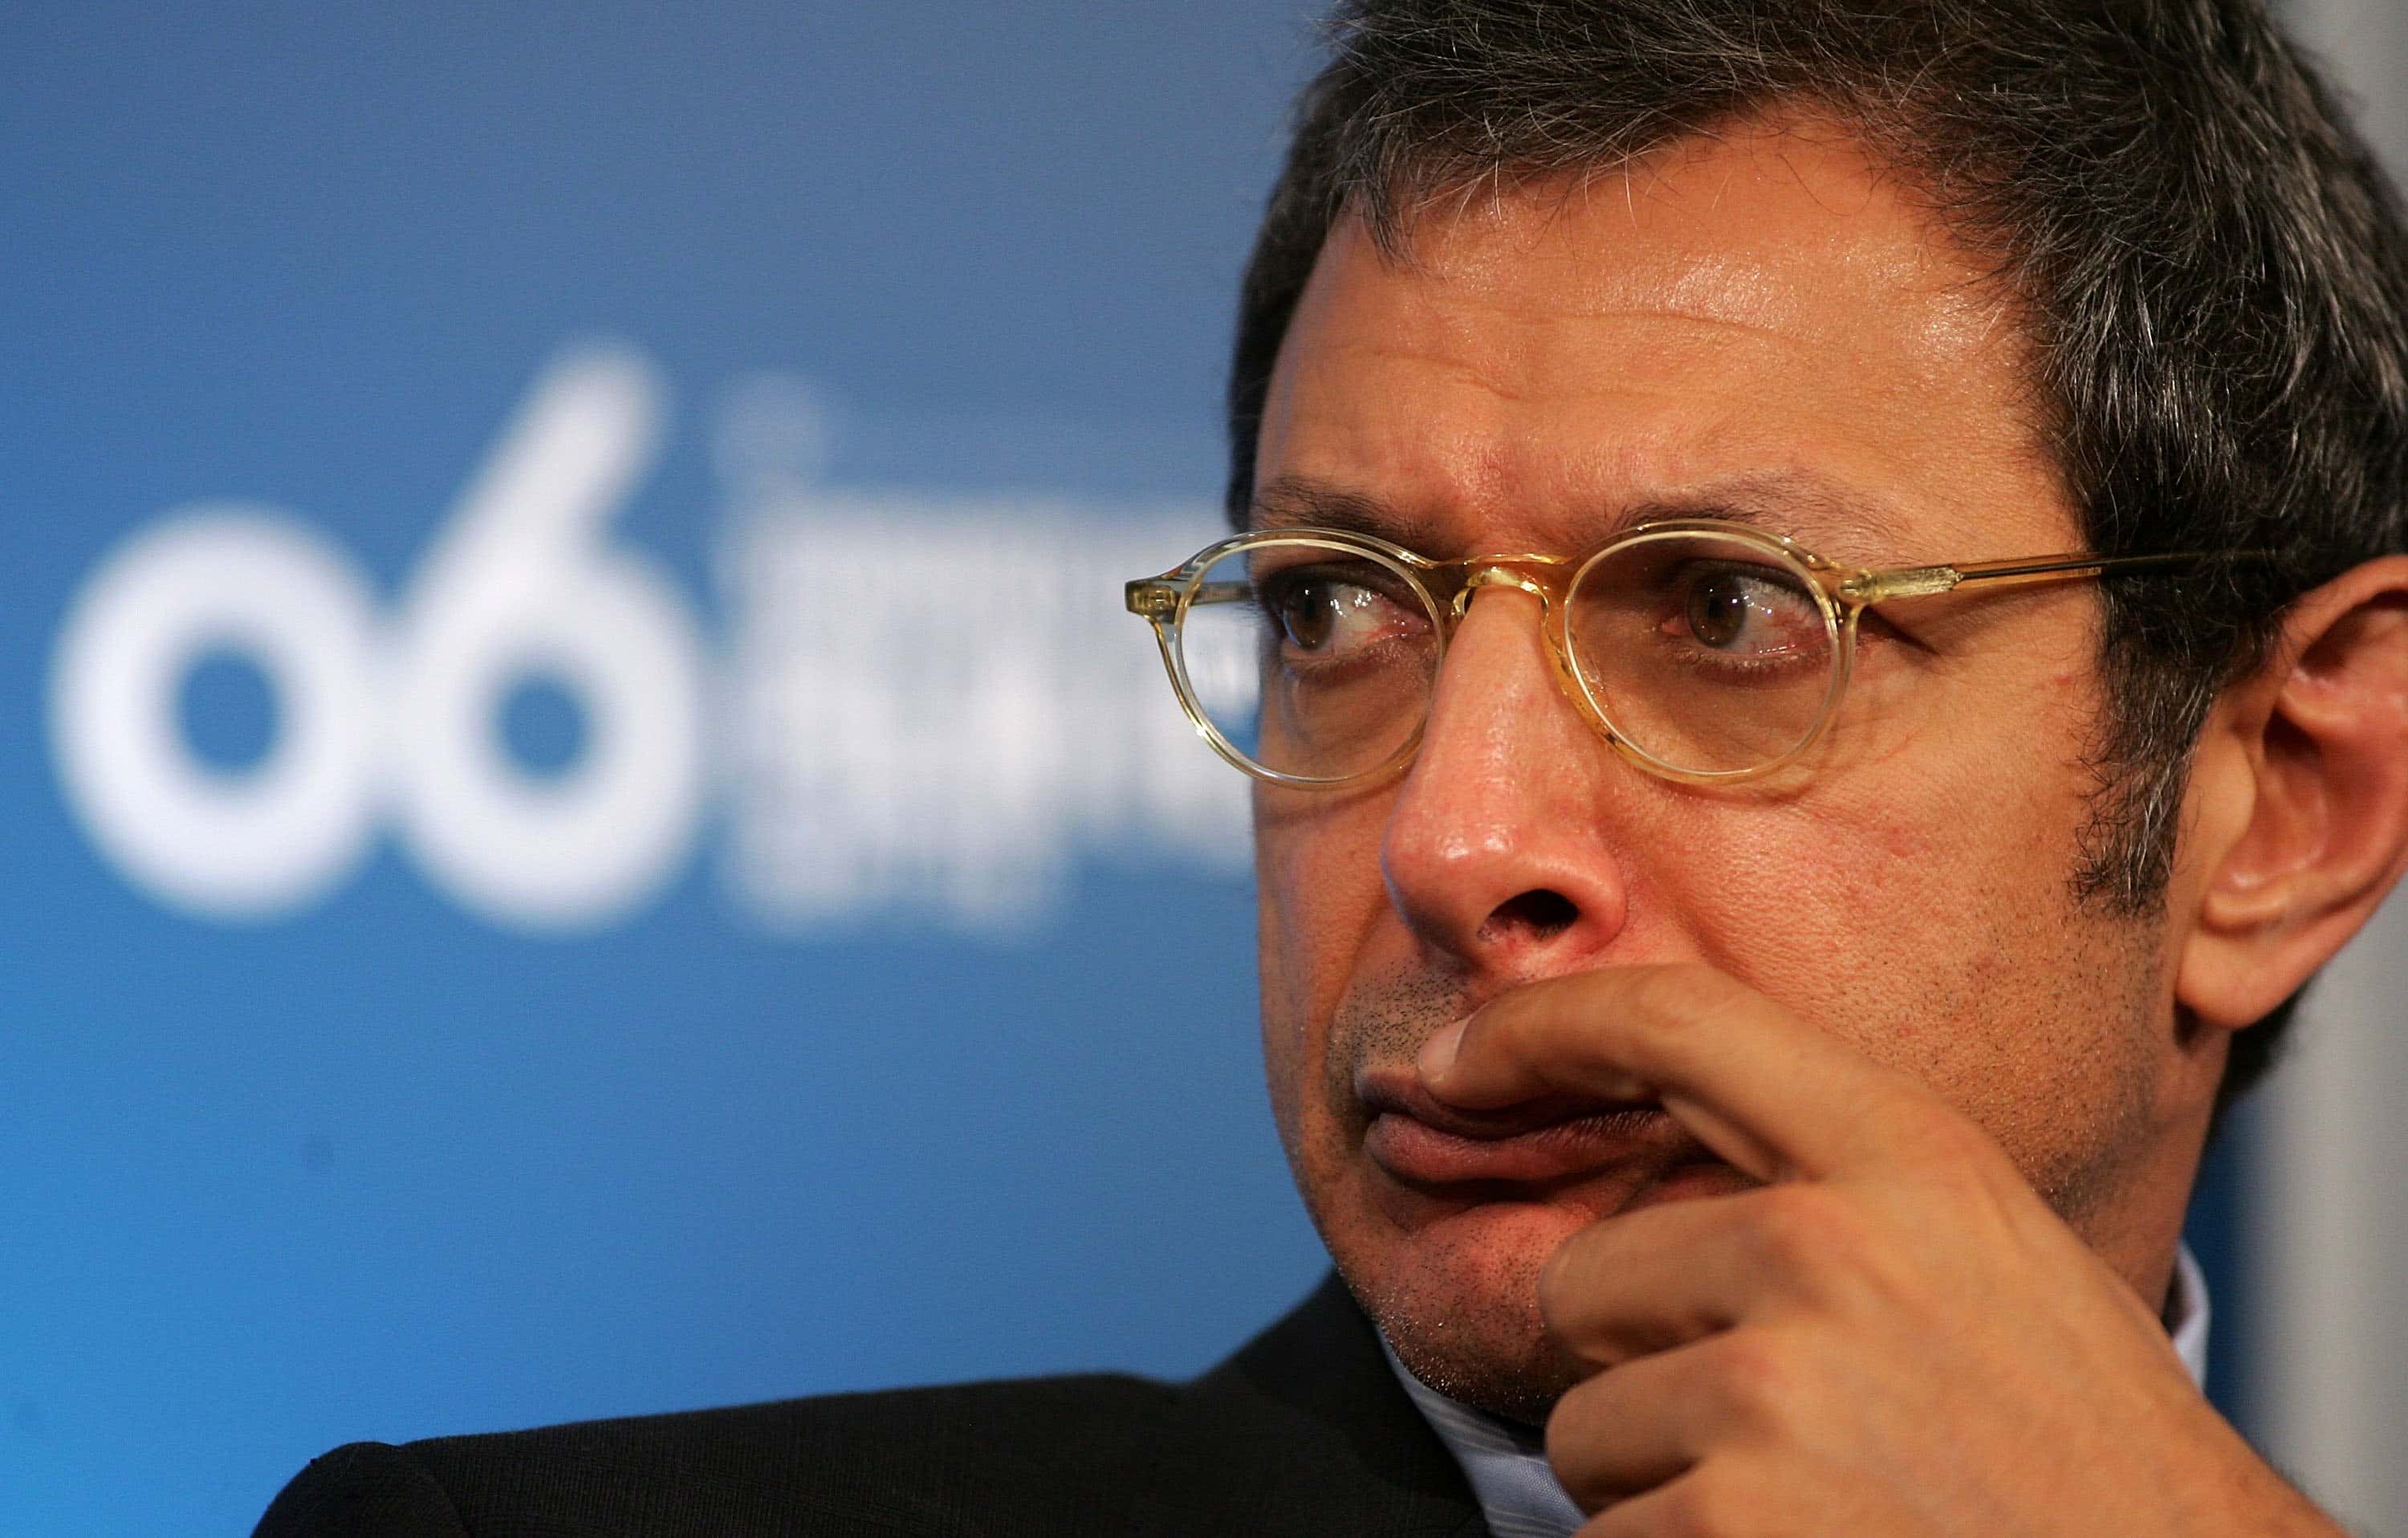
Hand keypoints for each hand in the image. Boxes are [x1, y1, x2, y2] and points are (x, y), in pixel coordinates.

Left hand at [1414, 963, 2339, 1536]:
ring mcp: (1779, 1393)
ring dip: (1665, 1488)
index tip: (1451, 1063)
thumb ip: (1837, 1197)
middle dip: (1642, 1367)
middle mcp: (1832, 1252)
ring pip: (1589, 1430)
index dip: (1539, 1029)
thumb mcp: (1990, 1265)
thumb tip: (1642, 1185)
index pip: (1678, 1024)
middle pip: (1586, 1280)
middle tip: (1791, 1438)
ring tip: (1820, 1516)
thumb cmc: (2079, 1456)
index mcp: (1911, 1161)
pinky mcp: (1733, 1523)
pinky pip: (1614, 1536)